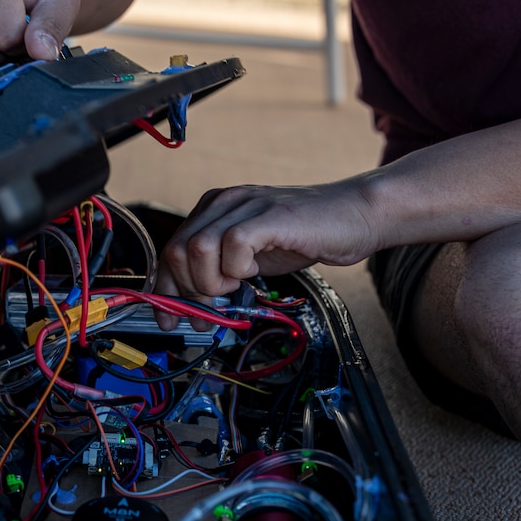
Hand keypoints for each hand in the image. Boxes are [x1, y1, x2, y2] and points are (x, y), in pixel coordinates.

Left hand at [154, 183, 378, 329]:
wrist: (355, 216)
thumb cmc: (304, 237)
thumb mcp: (251, 257)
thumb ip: (220, 271)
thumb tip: (194, 306)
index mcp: (214, 209)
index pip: (171, 250)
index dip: (165, 290)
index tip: (169, 319)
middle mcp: (224, 202)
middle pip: (177, 251)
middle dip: (190, 291)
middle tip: (214, 308)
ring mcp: (245, 205)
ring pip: (198, 248)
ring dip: (213, 280)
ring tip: (238, 285)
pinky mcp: (268, 215)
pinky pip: (232, 245)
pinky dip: (238, 268)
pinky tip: (254, 271)